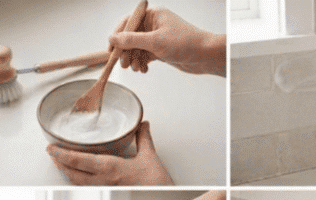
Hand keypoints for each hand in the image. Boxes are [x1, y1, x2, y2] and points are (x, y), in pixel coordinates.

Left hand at [46, 121, 172, 184]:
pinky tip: (79, 174)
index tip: (50, 148)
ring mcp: (105, 189)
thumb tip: (141, 124)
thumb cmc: (158, 183)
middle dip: (59, 163)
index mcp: (110, 168)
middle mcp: (103, 181)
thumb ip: (143, 138)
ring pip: (78, 182)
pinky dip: (78, 178)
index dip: (60, 155)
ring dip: (67, 172)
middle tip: (52, 153)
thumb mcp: (150, 156)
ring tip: (61, 163)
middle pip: (72, 173)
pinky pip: (87, 186)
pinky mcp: (109, 194)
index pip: (77, 160)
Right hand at [109, 7, 225, 75]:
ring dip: (134, 59)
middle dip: (126, 52)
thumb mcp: (155, 41)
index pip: (128, 23)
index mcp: (153, 15)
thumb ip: (131, 40)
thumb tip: (113, 38)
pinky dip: (141, 63)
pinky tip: (144, 69)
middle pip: (130, 37)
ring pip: (136, 48)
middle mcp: (154, 24)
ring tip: (137, 68)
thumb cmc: (185, 43)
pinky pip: (144, 55)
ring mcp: (157, 37)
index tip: (111, 50)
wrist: (204, 56)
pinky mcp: (160, 49)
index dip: (118, 36)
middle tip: (125, 64)